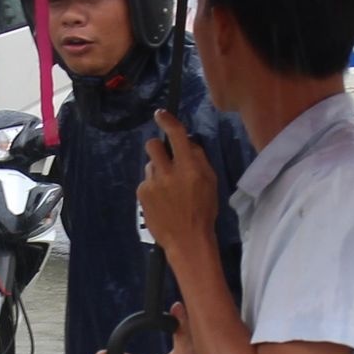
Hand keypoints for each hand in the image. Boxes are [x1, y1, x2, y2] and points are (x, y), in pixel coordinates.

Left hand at [135, 111, 219, 254]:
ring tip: (168, 190)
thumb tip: (187, 142)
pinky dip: (153, 187)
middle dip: (158, 148)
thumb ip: (198, 159)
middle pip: (153, 145)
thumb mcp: (210, 182)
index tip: (161, 114)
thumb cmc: (203, 210)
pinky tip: (162, 201)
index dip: (167, 121)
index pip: (176, 135)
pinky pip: (146, 181)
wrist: (187, 239)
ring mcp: (152, 184)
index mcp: (189, 168)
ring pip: (150, 165)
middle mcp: (168, 172)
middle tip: (166, 159)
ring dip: (158, 171)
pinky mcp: (142, 194)